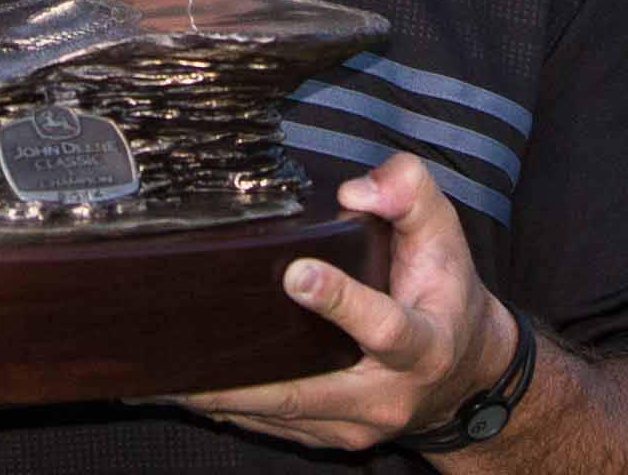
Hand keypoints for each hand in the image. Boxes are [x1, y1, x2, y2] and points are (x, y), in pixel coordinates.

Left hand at [176, 152, 515, 453]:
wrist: (464, 372)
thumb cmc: (444, 291)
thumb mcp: (445, 233)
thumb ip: (410, 192)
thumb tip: (355, 190)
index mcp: (423, 343)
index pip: (383, 326)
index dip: (340, 301)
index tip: (295, 274)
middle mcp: (386, 393)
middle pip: (309, 390)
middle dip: (244, 378)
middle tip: (185, 352)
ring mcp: (355, 424)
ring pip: (281, 414)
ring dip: (221, 397)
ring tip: (163, 374)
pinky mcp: (331, 437)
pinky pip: (275, 425)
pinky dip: (229, 409)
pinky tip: (185, 387)